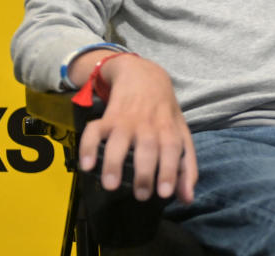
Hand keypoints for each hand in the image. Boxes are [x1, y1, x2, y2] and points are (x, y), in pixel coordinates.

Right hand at [71, 53, 197, 203]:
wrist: (143, 75)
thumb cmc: (164, 113)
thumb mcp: (181, 133)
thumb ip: (186, 167)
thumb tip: (187, 198)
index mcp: (169, 129)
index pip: (173, 149)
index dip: (170, 170)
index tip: (165, 193)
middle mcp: (148, 125)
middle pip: (148, 147)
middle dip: (145, 172)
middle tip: (141, 195)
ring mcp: (126, 120)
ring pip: (119, 140)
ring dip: (114, 162)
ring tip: (111, 185)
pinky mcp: (107, 117)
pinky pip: (94, 130)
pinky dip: (88, 146)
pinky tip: (86, 165)